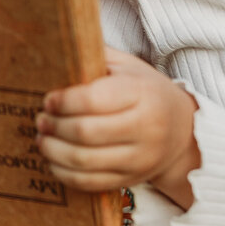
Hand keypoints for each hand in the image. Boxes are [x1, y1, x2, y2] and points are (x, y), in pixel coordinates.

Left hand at [36, 47, 199, 207]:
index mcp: (143, 94)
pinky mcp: (130, 180)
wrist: (184, 132)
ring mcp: (139, 159)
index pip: (94, 100)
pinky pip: (89, 183)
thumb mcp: (128, 66)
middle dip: (55, 126)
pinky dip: (64, 173)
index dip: (64, 101)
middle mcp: (145, 128)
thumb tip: (58, 42)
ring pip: (84, 161)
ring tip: (43, 138)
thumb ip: (96, 55)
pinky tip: (54, 160)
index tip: (48, 100)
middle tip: (41, 119)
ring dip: (53, 150)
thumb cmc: (147, 92)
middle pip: (85, 132)